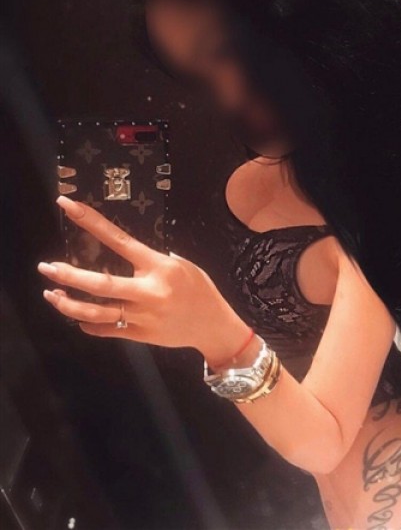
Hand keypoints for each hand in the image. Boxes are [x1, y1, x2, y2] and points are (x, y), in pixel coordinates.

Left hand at [37, 196, 244, 357]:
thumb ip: (153, 260)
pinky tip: (78, 317)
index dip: (91, 222)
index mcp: (158, 266)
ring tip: (51, 294)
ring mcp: (142, 316)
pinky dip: (87, 324)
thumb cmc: (199, 289)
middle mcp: (148, 291)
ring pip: (96, 312)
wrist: (213, 326)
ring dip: (68, 304)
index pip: (119, 240)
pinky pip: (105, 330)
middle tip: (46, 267)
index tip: (68, 206)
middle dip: (69, 276)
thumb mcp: (182, 264)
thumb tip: (126, 253)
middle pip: (100, 284)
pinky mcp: (139, 335)